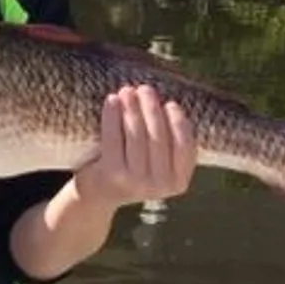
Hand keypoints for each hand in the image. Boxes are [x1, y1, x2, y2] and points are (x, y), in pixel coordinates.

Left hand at [73, 84, 197, 209]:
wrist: (99, 194)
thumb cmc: (133, 170)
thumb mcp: (158, 163)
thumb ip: (168, 142)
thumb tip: (168, 103)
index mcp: (178, 182)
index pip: (185, 146)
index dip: (179, 122)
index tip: (171, 103)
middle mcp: (159, 185)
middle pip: (158, 138)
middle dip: (152, 109)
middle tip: (145, 89)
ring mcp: (135, 181)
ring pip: (136, 136)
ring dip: (132, 108)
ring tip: (128, 90)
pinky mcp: (112, 174)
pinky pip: (113, 137)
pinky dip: (113, 116)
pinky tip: (112, 101)